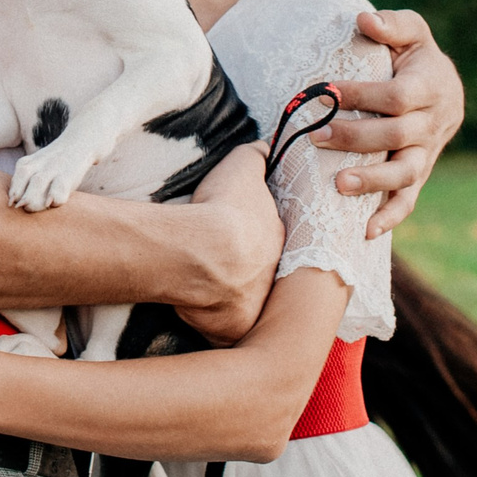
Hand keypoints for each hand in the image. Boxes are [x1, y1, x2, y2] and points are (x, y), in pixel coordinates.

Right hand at [180, 142, 278, 343]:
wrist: (204, 252)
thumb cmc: (223, 208)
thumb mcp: (243, 167)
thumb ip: (256, 156)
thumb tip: (266, 147)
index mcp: (277, 239)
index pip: (273, 240)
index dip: (256, 237)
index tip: (240, 237)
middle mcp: (274, 275)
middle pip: (264, 274)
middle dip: (250, 272)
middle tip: (225, 265)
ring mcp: (257, 304)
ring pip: (248, 302)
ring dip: (233, 298)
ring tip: (211, 290)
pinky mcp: (234, 328)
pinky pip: (225, 329)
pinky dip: (214, 323)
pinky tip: (199, 313)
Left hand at [315, 9, 464, 237]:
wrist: (446, 89)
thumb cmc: (417, 56)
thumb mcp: (412, 32)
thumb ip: (391, 25)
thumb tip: (363, 19)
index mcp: (431, 86)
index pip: (397, 96)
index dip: (364, 96)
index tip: (326, 92)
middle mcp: (433, 123)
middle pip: (397, 136)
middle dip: (356, 138)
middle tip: (316, 137)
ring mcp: (429, 152)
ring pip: (406, 174)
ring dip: (372, 181)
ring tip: (337, 185)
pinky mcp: (421, 173)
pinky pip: (409, 200)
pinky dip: (390, 217)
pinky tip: (366, 231)